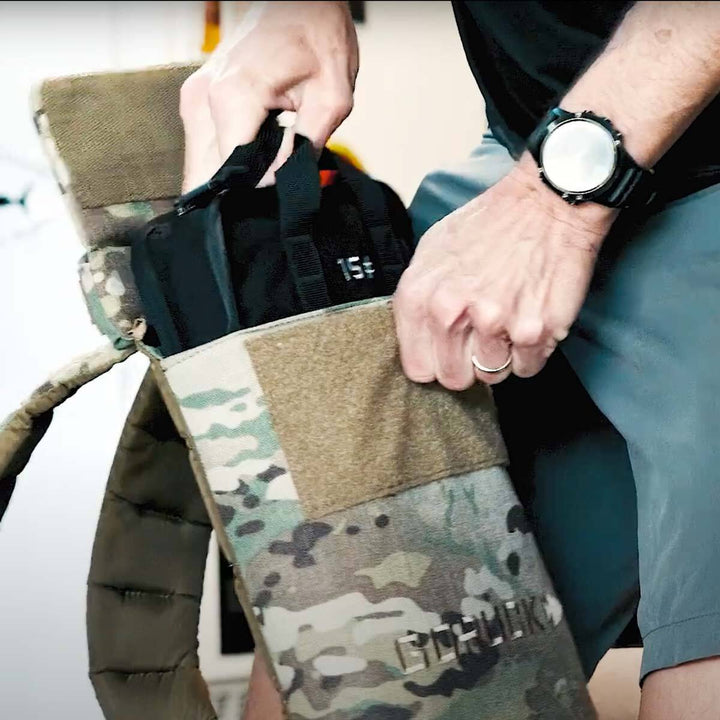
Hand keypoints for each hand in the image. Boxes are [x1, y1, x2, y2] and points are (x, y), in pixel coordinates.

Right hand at [180, 1, 357, 190]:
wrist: (302, 2)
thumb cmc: (318, 38)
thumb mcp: (331, 100)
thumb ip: (305, 149)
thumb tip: (285, 182)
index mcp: (234, 98)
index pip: (234, 172)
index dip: (263, 184)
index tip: (288, 172)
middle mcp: (204, 99)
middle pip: (208, 174)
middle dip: (243, 185)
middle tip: (276, 168)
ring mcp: (196, 98)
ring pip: (202, 164)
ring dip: (235, 172)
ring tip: (268, 149)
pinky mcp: (198, 100)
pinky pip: (205, 146)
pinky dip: (229, 156)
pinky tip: (257, 142)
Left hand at [393, 156, 616, 388]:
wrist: (547, 202)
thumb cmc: (489, 225)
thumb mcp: (433, 250)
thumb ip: (420, 299)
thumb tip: (418, 341)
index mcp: (420, 296)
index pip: (418, 367)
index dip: (434, 362)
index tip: (446, 352)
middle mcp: (451, 313)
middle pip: (454, 378)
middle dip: (467, 363)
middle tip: (481, 337)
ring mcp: (494, 324)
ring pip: (491, 376)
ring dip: (501, 356)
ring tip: (508, 322)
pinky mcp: (536, 331)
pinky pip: (526, 369)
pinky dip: (530, 353)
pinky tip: (530, 321)